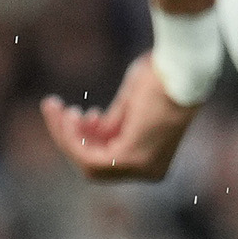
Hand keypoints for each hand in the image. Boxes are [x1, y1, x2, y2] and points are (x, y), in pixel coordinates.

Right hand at [42, 56, 198, 183]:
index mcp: (153, 161)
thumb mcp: (130, 107)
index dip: (88, 139)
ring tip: (56, 106)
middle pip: (95, 165)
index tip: (86, 112)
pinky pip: (89, 158)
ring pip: (88, 164)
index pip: (110, 160)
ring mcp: (141, 168)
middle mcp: (149, 171)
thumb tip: (89, 131)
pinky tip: (68, 115)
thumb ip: (112, 125)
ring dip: (66, 135)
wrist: (182, 67)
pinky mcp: (131, 158)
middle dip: (71, 138)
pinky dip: (72, 137)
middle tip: (55, 107)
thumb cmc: (161, 79)